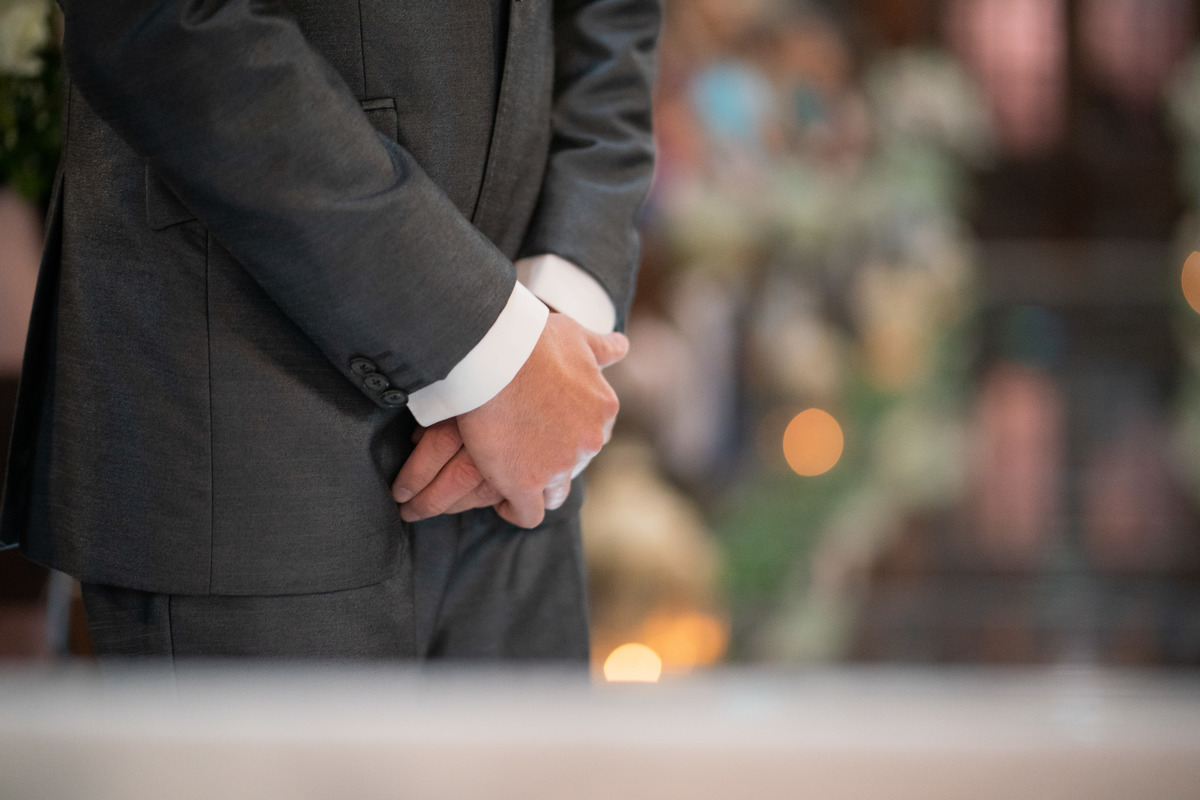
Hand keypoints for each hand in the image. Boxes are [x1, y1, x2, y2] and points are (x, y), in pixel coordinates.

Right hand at [392, 313, 626, 526]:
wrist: (496, 352)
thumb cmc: (533, 338)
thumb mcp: (577, 335)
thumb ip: (602, 347)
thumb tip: (622, 345)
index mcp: (603, 409)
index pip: (590, 435)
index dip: (565, 434)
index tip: (542, 427)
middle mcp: (589, 441)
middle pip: (573, 465)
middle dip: (552, 460)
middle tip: (520, 445)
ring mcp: (559, 466)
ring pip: (554, 494)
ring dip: (537, 487)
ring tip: (511, 474)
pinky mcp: (526, 484)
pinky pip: (527, 514)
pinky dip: (515, 510)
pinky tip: (502, 497)